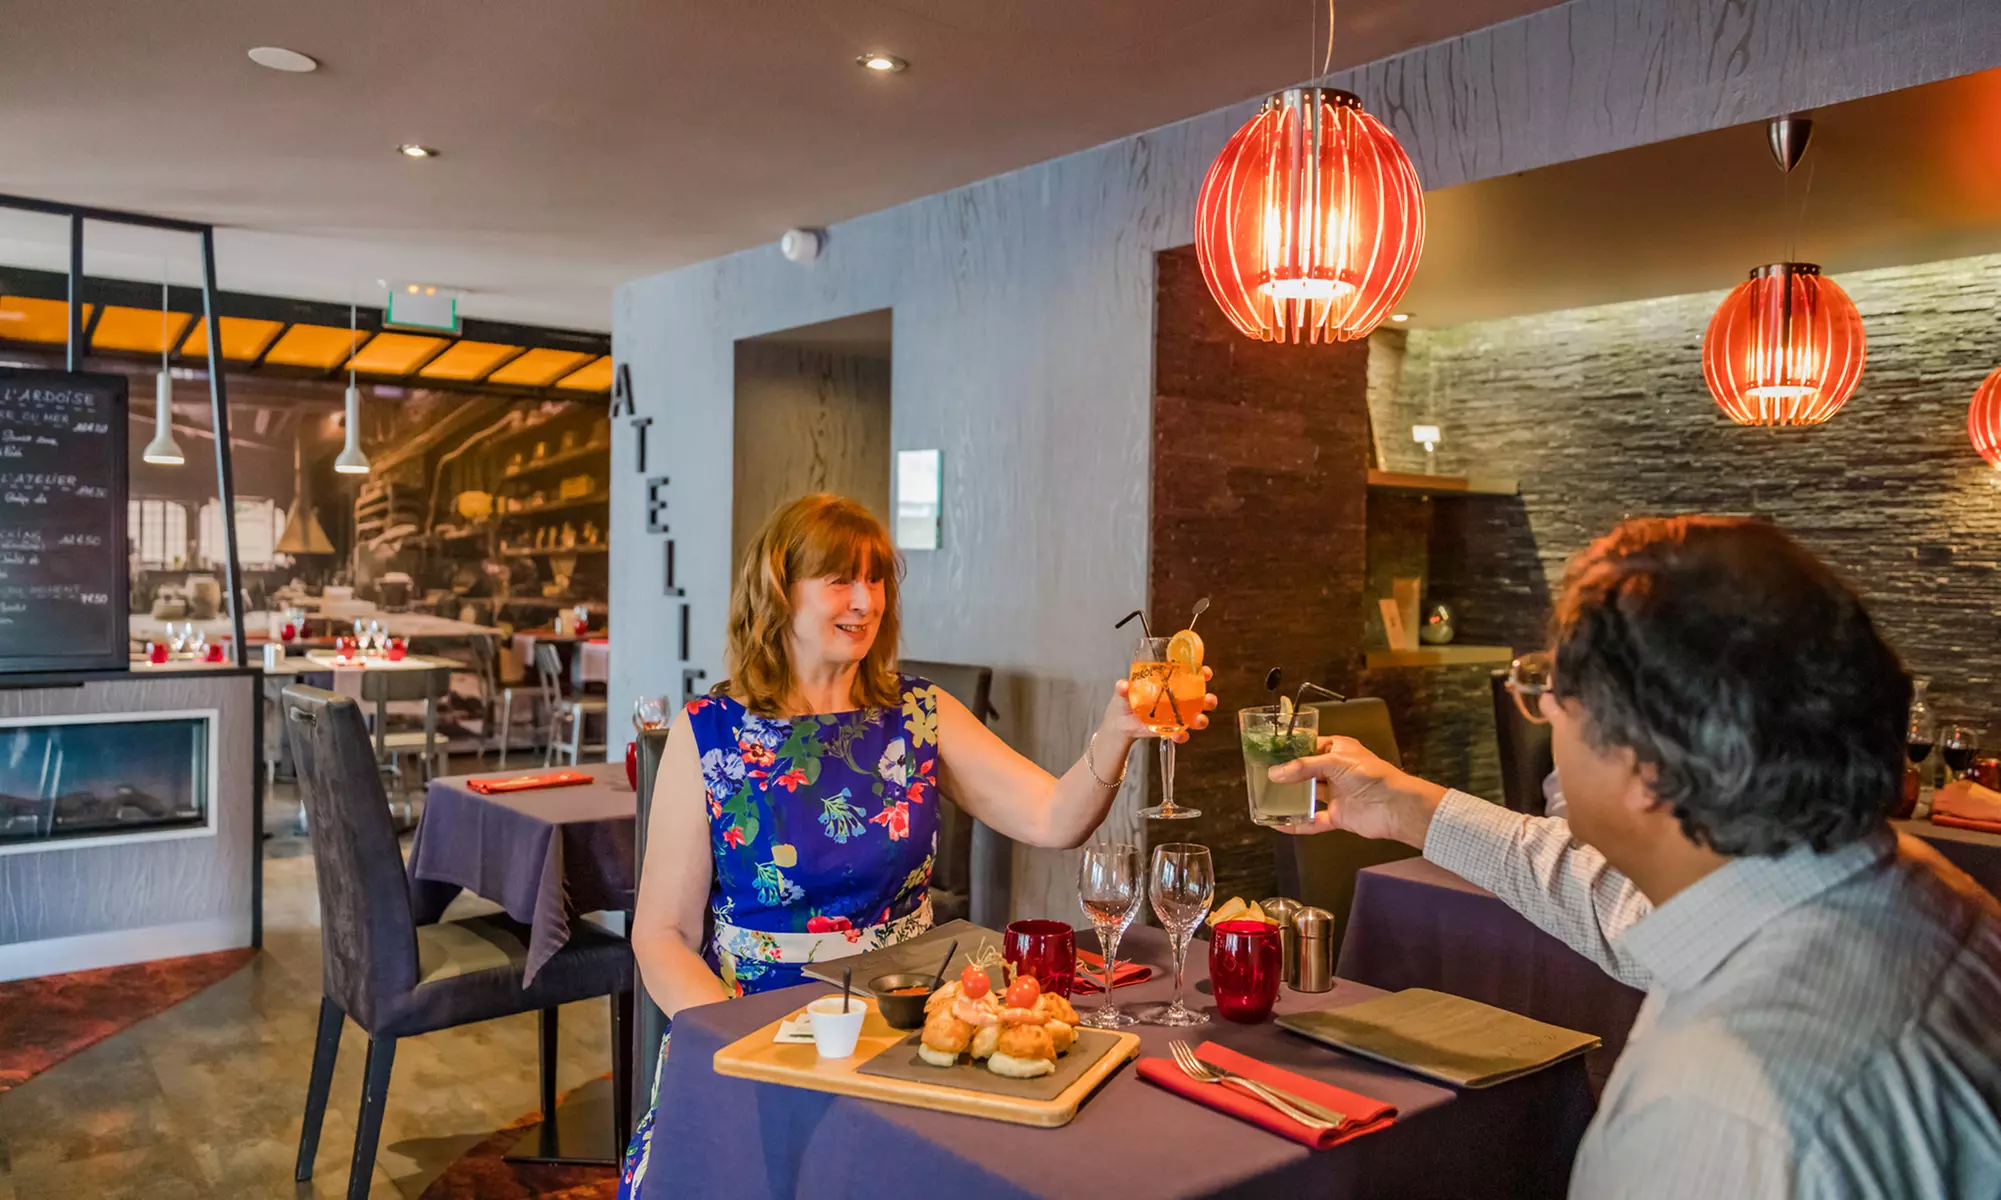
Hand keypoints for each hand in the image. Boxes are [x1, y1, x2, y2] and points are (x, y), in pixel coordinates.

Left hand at [1104, 667, 1215, 743]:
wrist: (1120, 723)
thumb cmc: (1126, 700)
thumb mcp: (1124, 691)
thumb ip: (1123, 688)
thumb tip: (1123, 685)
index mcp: (1171, 683)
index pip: (1191, 676)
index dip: (1202, 673)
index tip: (1205, 672)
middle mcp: (1178, 699)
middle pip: (1201, 698)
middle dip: (1209, 699)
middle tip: (1207, 700)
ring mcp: (1177, 716)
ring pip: (1196, 717)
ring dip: (1201, 719)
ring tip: (1197, 720)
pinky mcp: (1171, 730)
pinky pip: (1182, 734)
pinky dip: (1182, 735)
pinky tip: (1178, 735)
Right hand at [1266, 736, 1447, 846]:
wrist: (1395, 806)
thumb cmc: (1371, 775)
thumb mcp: (1336, 762)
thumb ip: (1304, 768)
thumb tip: (1274, 774)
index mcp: (1338, 750)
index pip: (1309, 746)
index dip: (1290, 748)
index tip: (1268, 751)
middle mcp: (1336, 771)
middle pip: (1305, 772)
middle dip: (1286, 775)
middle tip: (1261, 776)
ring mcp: (1337, 794)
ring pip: (1307, 796)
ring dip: (1289, 799)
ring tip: (1265, 799)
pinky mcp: (1338, 816)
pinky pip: (1313, 820)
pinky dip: (1297, 824)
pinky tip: (1278, 825)